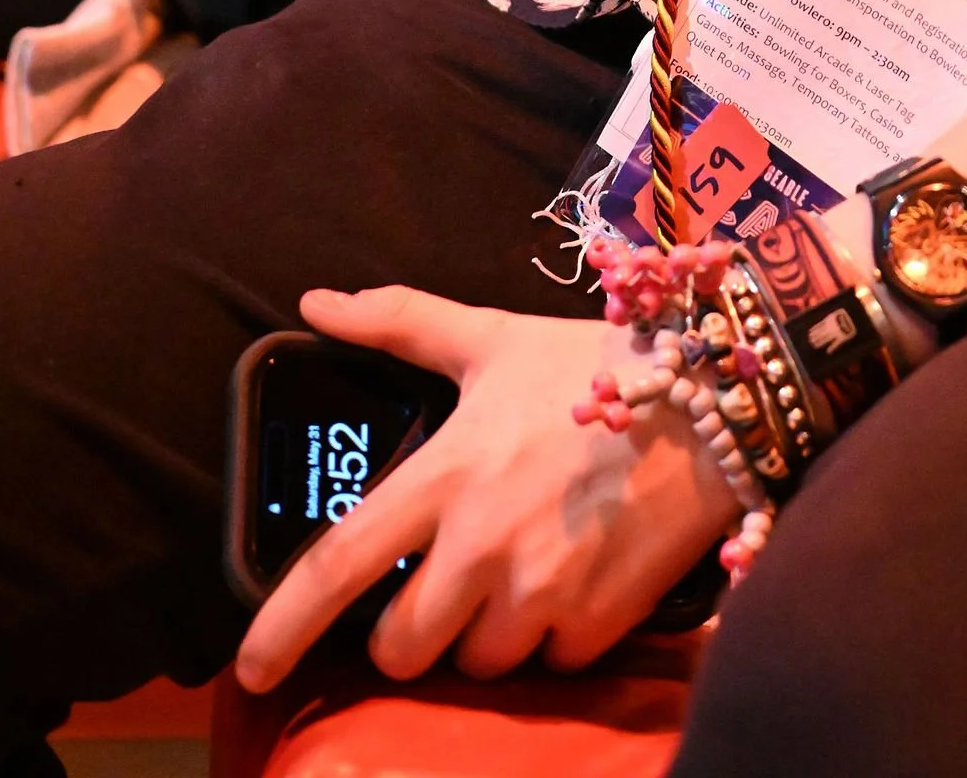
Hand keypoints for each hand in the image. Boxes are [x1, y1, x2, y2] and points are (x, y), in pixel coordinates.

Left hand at [233, 284, 736, 689]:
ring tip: (527, 563)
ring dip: (487, 630)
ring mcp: (540, 592)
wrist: (716, 395)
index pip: (338, 566)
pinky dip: (556, 633)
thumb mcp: (492, 338)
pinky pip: (548, 663)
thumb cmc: (594, 364)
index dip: (281, 626)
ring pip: (475, 662)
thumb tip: (313, 301)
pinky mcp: (595, 624)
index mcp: (445, 476)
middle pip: (401, 646)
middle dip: (412, 629)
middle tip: (446, 584)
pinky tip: (579, 571)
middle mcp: (482, 545)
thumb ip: (398, 324)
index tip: (249, 666)